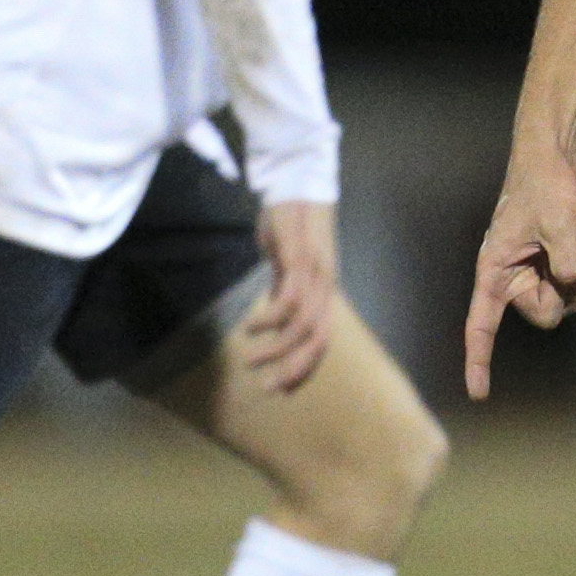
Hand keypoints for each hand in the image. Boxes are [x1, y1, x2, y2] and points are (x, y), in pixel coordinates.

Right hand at [243, 199, 339, 393]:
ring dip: (277, 349)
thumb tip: (276, 316)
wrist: (297, 186)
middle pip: (318, 339)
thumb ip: (284, 290)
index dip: (305, 367)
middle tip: (267, 388)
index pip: (322, 339)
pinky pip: (290, 298)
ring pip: (304, 324)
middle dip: (295, 368)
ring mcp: (316, 273)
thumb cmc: (291, 227)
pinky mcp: (301, 258)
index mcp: (324, 291)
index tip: (282, 389)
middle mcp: (326, 286)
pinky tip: (251, 327)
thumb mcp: (287, 265)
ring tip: (249, 360)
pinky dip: (272, 318)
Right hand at [463, 144, 575, 399]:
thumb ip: (568, 261)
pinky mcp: (548, 266)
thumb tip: (574, 286)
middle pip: (542, 314)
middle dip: (562, 294)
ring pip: (561, 304)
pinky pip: (570, 290)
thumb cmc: (543, 187)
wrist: (551, 160)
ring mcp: (531, 273)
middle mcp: (509, 277)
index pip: (481, 325)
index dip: (479, 361)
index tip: (479, 394)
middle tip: (568, 259)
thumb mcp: (559, 223)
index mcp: (494, 271)